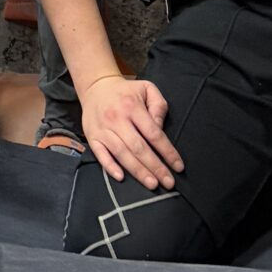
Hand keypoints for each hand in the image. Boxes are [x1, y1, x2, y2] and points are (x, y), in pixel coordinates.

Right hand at [82, 73, 182, 190]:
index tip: (178, 166)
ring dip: (138, 171)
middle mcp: (117, 118)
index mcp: (132, 106)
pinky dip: (109, 166)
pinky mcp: (92, 136)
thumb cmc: (125, 91)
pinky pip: (100, 154)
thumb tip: (160, 127)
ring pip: (122, 153)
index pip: (153, 133)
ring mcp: (103, 129)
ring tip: (152, 184)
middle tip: (168, 182)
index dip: (167, 152)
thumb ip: (158, 105)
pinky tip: (121, 177)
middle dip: (155, 167)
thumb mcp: (147, 89)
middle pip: (139, 147)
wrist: (95, 87)